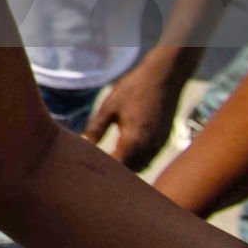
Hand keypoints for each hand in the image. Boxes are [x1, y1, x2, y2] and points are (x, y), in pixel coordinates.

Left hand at [84, 55, 187, 171]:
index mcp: (134, 140)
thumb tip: (83, 144)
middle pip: (132, 170)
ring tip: (108, 159)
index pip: (119, 166)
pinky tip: (124, 151)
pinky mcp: (164, 139)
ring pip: (143, 165)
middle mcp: (150, 146)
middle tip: (96, 164)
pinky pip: (150, 157)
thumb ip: (97, 128)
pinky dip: (138, 159)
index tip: (89, 168)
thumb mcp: (109, 107)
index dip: (105, 170)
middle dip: (116, 171)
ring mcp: (160, 144)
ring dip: (128, 166)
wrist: (164, 76)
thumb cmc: (134, 89)